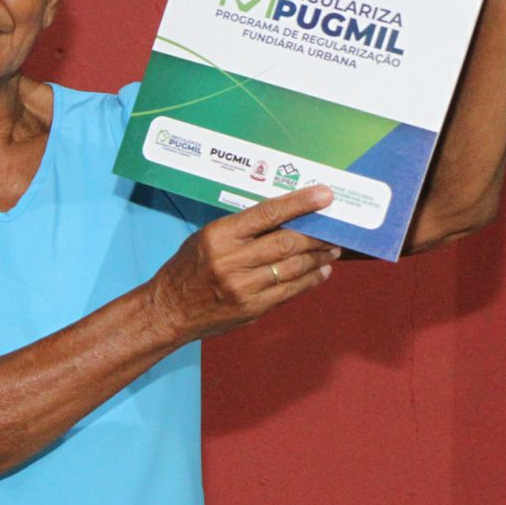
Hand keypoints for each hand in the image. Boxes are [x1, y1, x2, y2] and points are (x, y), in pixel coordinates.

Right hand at [146, 186, 340, 341]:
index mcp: (219, 235)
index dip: (299, 203)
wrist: (170, 309)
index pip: (267, 213)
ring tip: (333, 248)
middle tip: (335, 229)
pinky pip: (291, 290)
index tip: (324, 195)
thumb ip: (243, 230)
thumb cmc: (188, 267)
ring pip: (294, 267)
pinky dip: (311, 278)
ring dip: (319, 256)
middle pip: (287, 242)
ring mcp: (244, 287)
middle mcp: (232, 260)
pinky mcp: (254, 307)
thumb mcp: (207, 237)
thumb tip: (286, 219)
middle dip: (318, 235)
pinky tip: (321, 270)